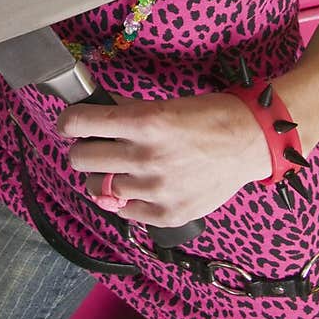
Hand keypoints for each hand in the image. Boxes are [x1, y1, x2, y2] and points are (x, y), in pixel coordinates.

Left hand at [56, 92, 270, 227]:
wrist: (250, 143)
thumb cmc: (209, 117)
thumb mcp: (164, 104)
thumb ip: (127, 113)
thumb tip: (94, 112)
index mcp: (144, 122)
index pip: (79, 124)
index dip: (68, 123)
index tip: (69, 125)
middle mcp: (145, 156)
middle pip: (81, 159)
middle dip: (82, 150)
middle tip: (94, 147)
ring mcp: (155, 189)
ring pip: (98, 189)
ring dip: (103, 178)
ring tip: (118, 170)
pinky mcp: (167, 214)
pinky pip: (124, 212)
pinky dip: (126, 200)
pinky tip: (138, 188)